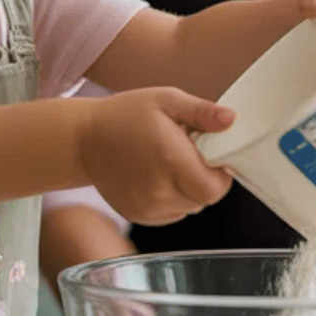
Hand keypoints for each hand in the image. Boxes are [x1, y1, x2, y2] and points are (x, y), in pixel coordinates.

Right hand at [79, 87, 233, 226]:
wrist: (83, 140)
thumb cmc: (125, 115)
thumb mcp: (166, 100)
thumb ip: (202, 112)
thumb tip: (231, 119)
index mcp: (170, 159)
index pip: (215, 188)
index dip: (221, 174)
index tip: (212, 155)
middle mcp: (159, 190)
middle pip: (204, 198)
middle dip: (205, 178)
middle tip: (189, 154)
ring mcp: (148, 207)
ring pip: (190, 207)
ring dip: (190, 188)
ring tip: (170, 163)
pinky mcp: (139, 215)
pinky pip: (173, 212)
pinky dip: (174, 197)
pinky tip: (158, 176)